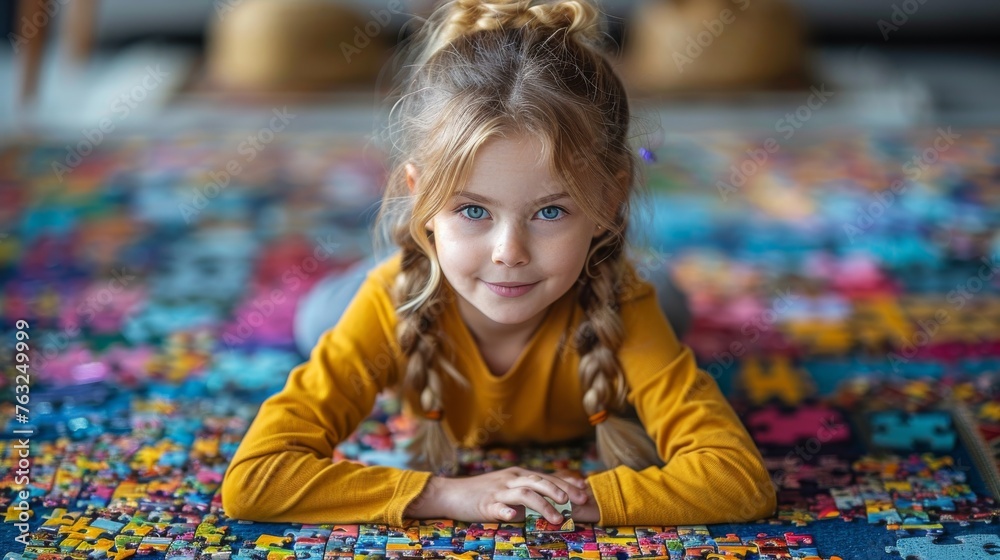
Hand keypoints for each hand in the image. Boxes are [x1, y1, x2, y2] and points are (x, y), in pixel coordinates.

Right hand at [406, 467, 589, 523]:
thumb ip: (528, 492)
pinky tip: (515, 518)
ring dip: (543, 505)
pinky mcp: (485, 503)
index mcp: (518, 475)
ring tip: (557, 518)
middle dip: (561, 491)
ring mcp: (498, 490)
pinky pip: (498, 507)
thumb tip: (554, 499)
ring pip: (524, 494)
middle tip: (578, 502)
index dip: (566, 483)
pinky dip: (507, 512)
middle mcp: (510, 479)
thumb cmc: (483, 493)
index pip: (547, 476)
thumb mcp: (508, 488)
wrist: (452, 493)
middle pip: (539, 481)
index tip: (584, 490)